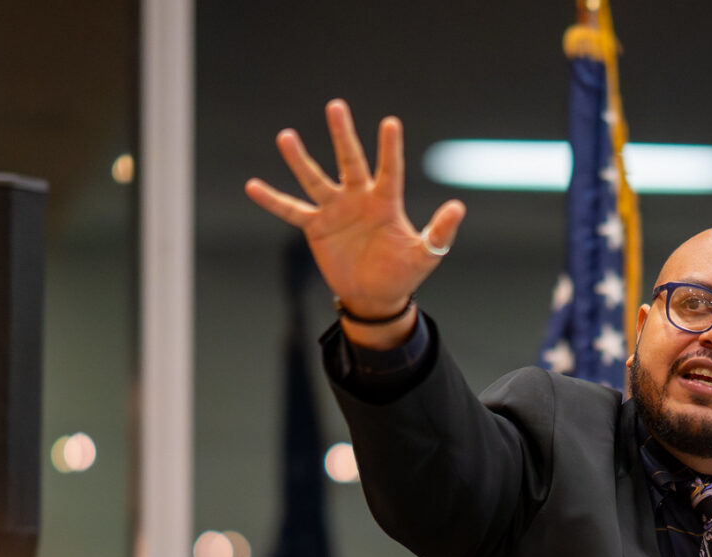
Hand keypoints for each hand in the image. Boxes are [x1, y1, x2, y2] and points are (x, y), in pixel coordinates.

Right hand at [244, 99, 464, 333]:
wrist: (375, 296)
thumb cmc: (403, 273)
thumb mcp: (425, 255)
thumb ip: (440, 232)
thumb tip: (458, 207)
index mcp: (386, 202)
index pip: (390, 170)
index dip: (390, 149)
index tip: (389, 123)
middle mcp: (359, 198)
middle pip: (350, 161)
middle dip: (342, 135)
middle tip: (336, 105)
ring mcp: (335, 210)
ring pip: (315, 179)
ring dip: (300, 159)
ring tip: (285, 136)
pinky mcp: (316, 227)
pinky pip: (291, 210)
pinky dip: (272, 200)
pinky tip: (252, 186)